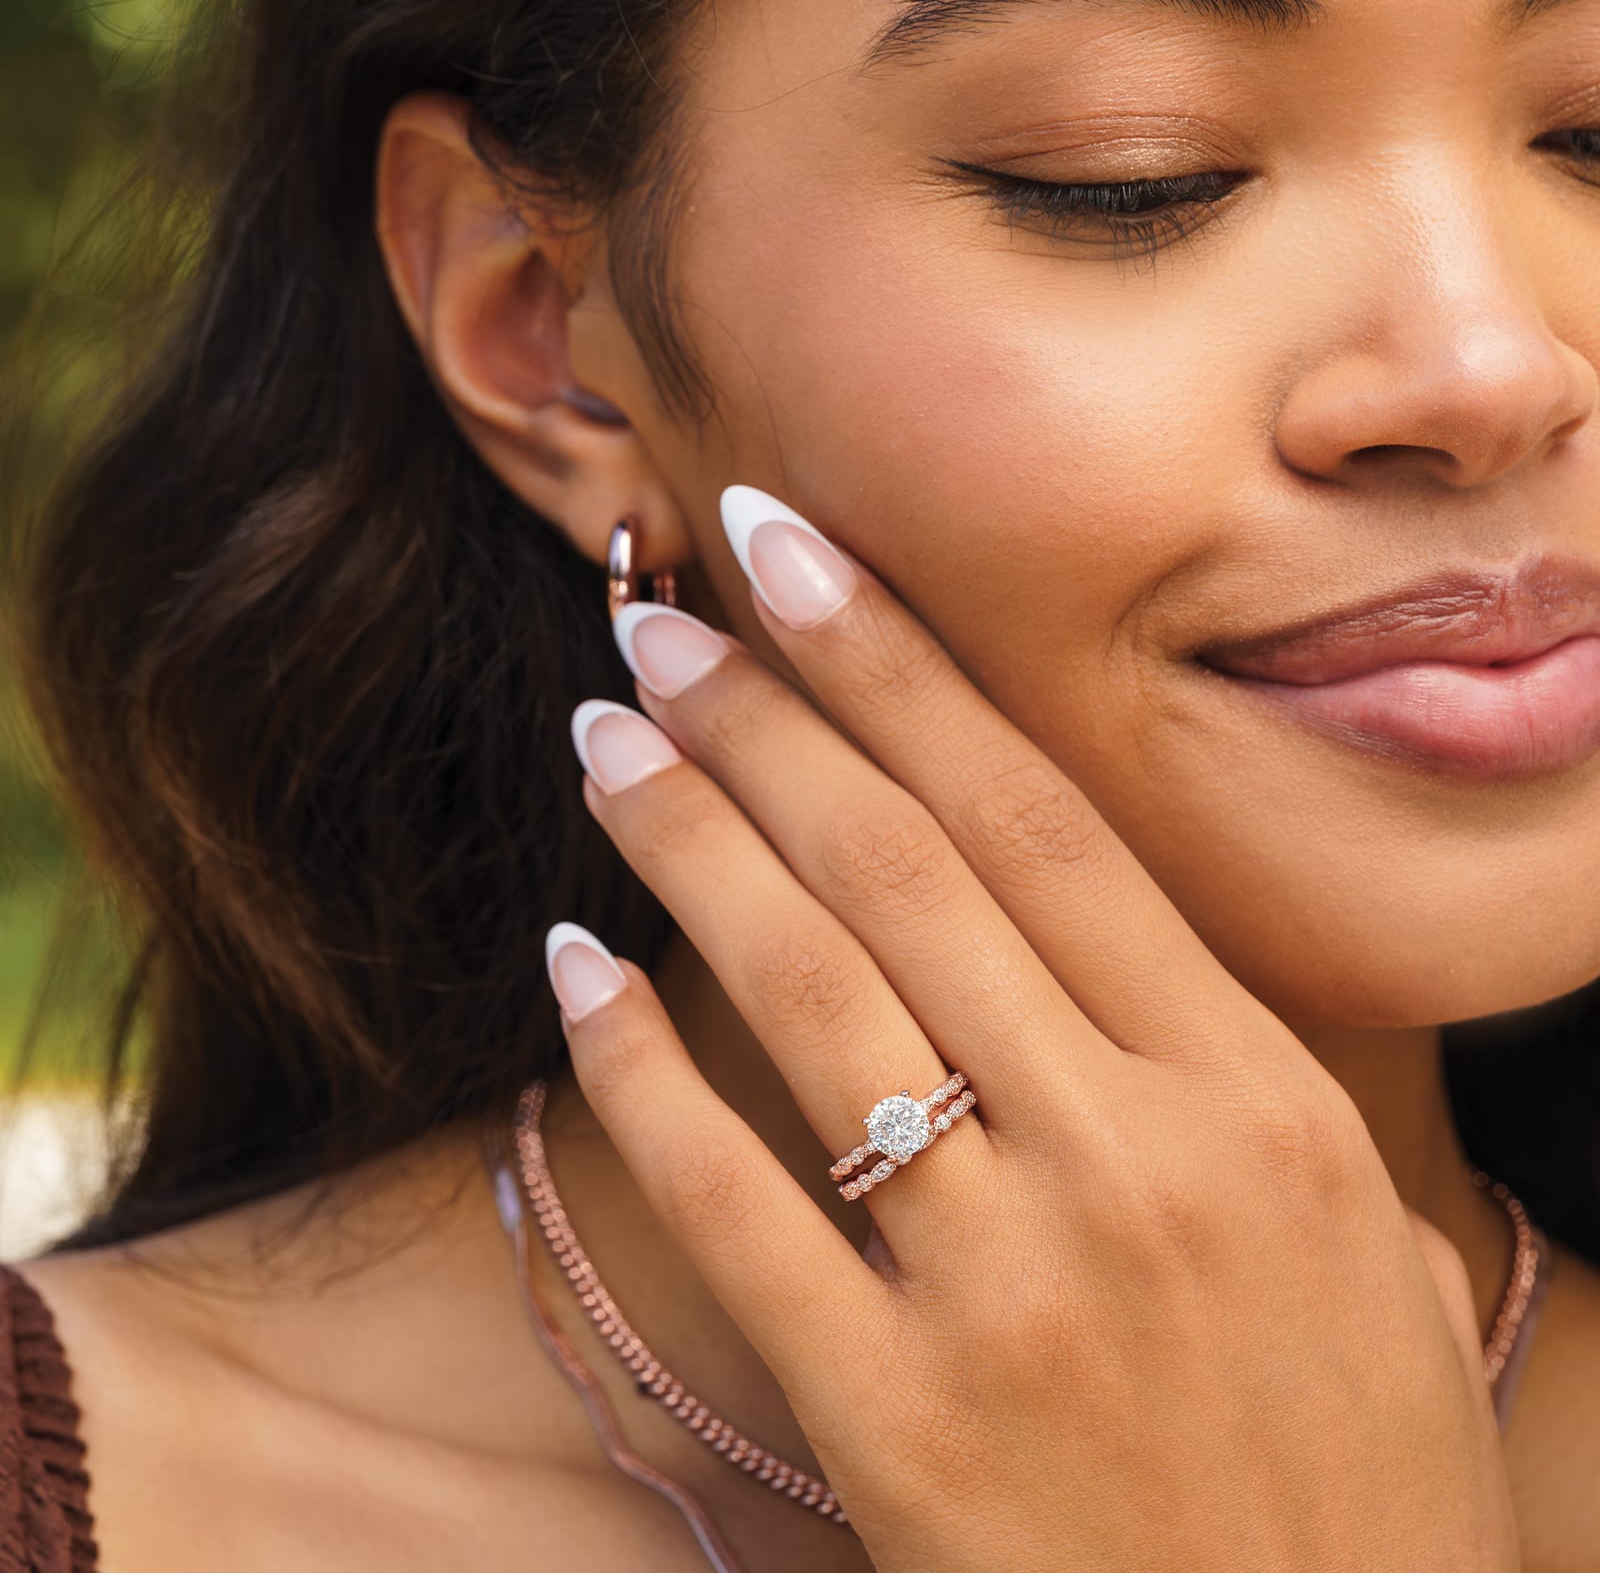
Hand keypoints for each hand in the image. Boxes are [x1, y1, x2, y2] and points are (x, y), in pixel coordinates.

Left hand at [543, 484, 1519, 1572]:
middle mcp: (1134, 1160)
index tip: (798, 559)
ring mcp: (1010, 1289)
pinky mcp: (901, 1420)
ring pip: (809, 996)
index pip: (1045, 820)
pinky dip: (637, 1073)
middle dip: (765, 719)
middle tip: (664, 621)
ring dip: (687, 844)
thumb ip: (1244, 1079)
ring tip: (604, 738)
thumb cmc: (1361, 1477)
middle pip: (906, 872)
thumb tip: (1121, 941)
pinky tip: (571, 974)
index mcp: (1259, 1097)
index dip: (903, 670)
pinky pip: (734, 1201)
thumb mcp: (1370, 1244)